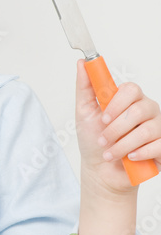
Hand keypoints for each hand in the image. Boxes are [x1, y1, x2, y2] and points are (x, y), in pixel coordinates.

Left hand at [76, 59, 160, 195]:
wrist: (100, 171)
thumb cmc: (93, 141)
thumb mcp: (84, 113)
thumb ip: (85, 87)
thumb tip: (82, 63)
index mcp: (129, 100)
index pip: (132, 89)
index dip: (117, 104)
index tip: (103, 118)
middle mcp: (146, 110)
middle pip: (139, 110)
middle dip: (116, 128)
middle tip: (103, 139)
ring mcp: (157, 128)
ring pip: (147, 130)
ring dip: (122, 145)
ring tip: (110, 154)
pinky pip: (158, 145)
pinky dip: (140, 154)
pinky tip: (130, 158)